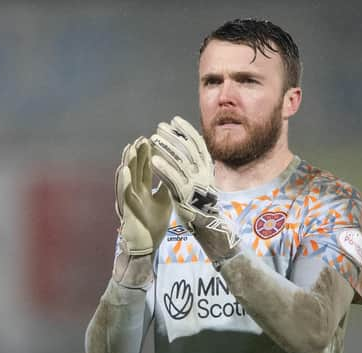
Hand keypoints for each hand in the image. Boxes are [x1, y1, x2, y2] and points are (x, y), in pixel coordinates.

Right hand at [115, 136, 171, 255]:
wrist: (147, 245)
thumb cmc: (153, 224)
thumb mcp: (164, 201)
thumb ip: (166, 186)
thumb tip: (175, 171)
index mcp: (142, 189)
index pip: (144, 168)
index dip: (146, 155)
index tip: (150, 139)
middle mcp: (133, 191)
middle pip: (135, 169)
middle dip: (137, 154)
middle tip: (141, 138)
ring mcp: (127, 199)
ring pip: (126, 178)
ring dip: (128, 163)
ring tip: (130, 147)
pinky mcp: (125, 209)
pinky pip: (123, 193)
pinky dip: (123, 181)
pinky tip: (124, 169)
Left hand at [150, 116, 239, 266]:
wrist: (208, 224)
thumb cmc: (201, 201)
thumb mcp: (202, 178)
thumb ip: (196, 164)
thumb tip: (186, 145)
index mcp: (207, 167)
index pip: (198, 143)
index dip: (186, 130)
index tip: (175, 120)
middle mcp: (202, 173)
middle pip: (187, 149)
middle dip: (173, 135)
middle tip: (159, 126)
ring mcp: (194, 183)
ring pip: (179, 161)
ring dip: (166, 147)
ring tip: (153, 138)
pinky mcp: (185, 195)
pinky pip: (173, 178)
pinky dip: (164, 168)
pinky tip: (153, 159)